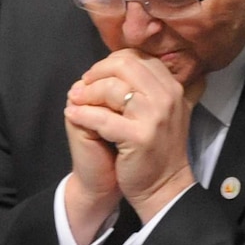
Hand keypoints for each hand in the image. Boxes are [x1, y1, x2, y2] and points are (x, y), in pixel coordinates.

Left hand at [64, 49, 197, 224]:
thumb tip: (114, 63)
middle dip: (98, 72)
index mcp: (172, 87)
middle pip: (125, 65)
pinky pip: (103, 118)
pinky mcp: (139, 137)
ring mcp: (155, 117)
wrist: (164, 186)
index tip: (97, 75)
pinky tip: (73, 114)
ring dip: (88, 93)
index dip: (111, 62)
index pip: (137, 58)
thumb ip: (147, 86)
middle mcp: (167, 97)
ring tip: (76, 100)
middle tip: (84, 84)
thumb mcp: (161, 110)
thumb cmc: (155, 147)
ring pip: (113, 88)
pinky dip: (83, 114)